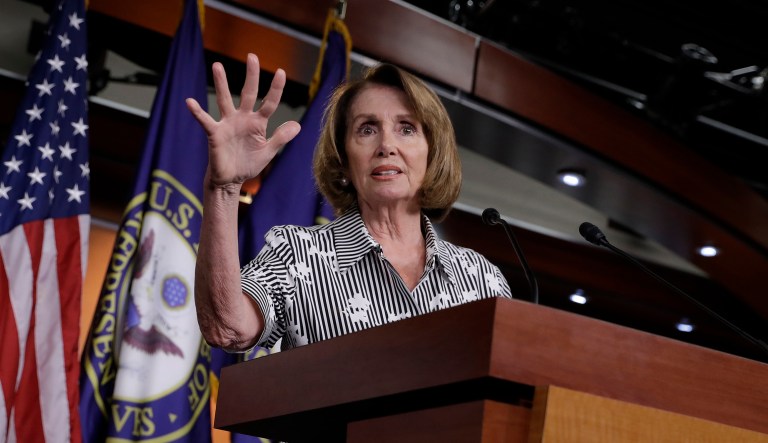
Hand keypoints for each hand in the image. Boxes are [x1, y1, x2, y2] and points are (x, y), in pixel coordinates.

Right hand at [186, 53, 300, 187]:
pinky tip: (190, 102)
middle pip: (248, 93)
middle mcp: (242, 118)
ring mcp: (227, 124)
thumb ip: (280, 138)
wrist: (231, 180)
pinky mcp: (215, 134)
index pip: (269, 103)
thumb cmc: (248, 164)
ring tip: (217, 66)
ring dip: (221, 83)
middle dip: (251, 76)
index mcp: (258, 123)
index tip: (281, 71)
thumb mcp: (268, 152)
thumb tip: (297, 125)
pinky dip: (198, 112)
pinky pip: (205, 121)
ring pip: (224, 100)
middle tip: (252, 56)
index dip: (275, 89)